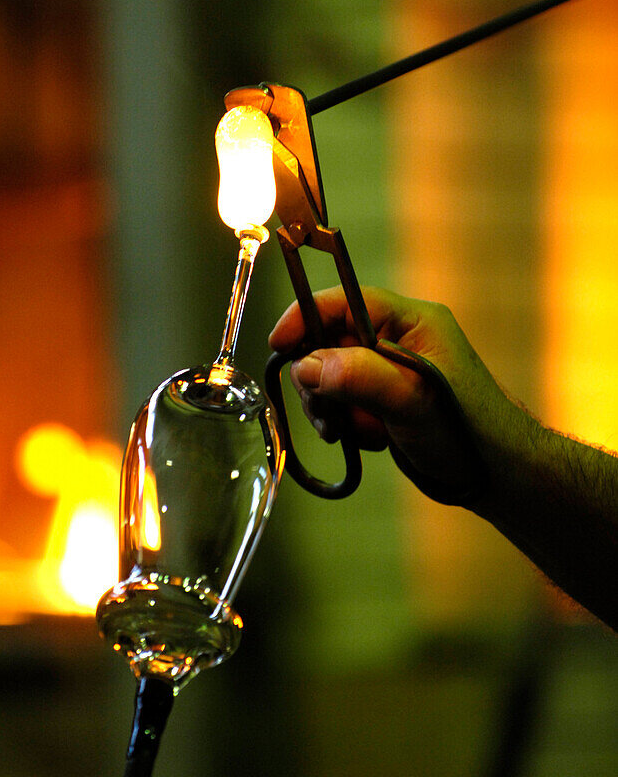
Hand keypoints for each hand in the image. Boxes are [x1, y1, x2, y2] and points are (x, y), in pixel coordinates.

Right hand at [269, 286, 512, 502]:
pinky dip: (344, 421)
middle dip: (318, 377)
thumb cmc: (470, 432)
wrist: (497, 476)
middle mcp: (398, 339)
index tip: (279, 344)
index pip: (345, 301)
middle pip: (329, 340)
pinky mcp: (384, 398)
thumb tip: (307, 366)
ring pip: (330, 374)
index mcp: (412, 320)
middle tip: (325, 414)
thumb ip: (360, 377)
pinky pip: (343, 400)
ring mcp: (390, 369)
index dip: (306, 317)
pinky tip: (369, 440)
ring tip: (349, 433)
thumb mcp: (412, 401)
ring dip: (330, 405)